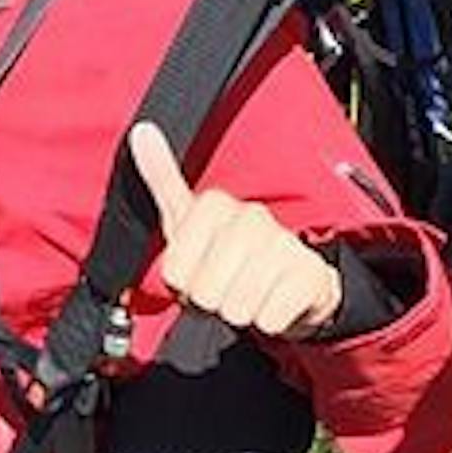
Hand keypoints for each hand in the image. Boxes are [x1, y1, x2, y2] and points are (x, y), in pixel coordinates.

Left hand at [128, 122, 338, 340]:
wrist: (287, 280)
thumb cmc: (226, 253)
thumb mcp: (186, 222)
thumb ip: (162, 180)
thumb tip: (141, 131)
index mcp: (215, 205)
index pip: (175, 272)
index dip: (183, 285)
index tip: (195, 273)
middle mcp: (251, 218)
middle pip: (206, 292)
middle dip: (211, 302)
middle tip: (224, 288)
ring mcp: (284, 244)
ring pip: (237, 308)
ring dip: (239, 313)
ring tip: (246, 295)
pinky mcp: (310, 274)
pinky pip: (269, 318)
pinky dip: (268, 321)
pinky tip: (273, 303)